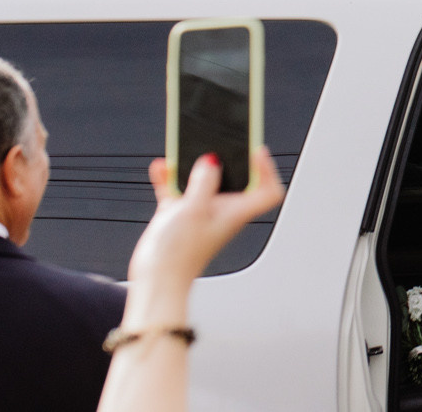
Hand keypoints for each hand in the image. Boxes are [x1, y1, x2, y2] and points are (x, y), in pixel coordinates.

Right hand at [122, 148, 285, 321]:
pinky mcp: (179, 216)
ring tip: (184, 148)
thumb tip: (212, 160)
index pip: (267, 190)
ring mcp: (200, 212)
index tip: (255, 149)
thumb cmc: (178, 256)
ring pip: (202, 180)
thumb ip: (204, 182)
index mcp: (236, 212)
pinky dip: (170, 178)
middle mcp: (222, 210)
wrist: (154, 284)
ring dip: (192, 164)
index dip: (267, 169)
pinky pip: (177, 190)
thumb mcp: (193, 211)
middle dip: (225, 156)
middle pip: (234, 178)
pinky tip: (160, 168)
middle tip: (217, 137)